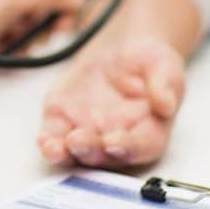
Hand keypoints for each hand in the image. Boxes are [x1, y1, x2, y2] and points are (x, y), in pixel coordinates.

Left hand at [38, 36, 185, 166]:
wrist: (118, 53)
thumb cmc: (146, 64)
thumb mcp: (162, 64)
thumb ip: (165, 84)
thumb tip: (166, 103)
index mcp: (148, 131)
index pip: (140, 147)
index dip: (126, 147)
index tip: (113, 142)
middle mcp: (117, 139)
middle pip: (104, 155)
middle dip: (89, 149)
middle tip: (77, 140)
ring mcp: (88, 132)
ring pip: (75, 152)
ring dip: (63, 153)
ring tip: (53, 148)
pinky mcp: (64, 121)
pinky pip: (55, 135)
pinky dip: (48, 141)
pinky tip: (43, 139)